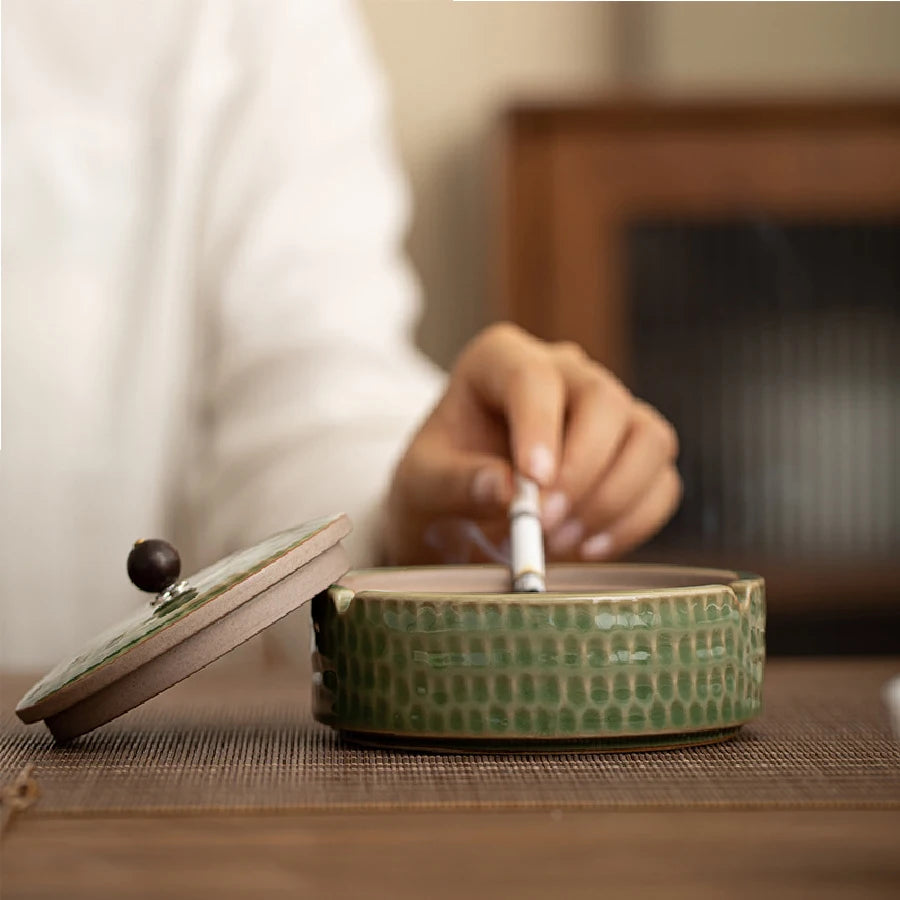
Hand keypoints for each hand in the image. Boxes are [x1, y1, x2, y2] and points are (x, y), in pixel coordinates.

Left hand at [384, 323, 680, 565]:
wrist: (462, 516)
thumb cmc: (438, 486)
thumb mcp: (421, 487)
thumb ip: (454, 483)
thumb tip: (505, 488)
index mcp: (499, 361)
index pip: (533, 376)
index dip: (539, 426)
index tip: (532, 482)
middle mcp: (563, 374)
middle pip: (604, 400)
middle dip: (582, 469)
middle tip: (544, 524)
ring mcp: (607, 412)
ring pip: (648, 438)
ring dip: (613, 498)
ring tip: (560, 541)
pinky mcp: (634, 456)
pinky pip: (662, 482)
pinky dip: (633, 522)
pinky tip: (588, 548)